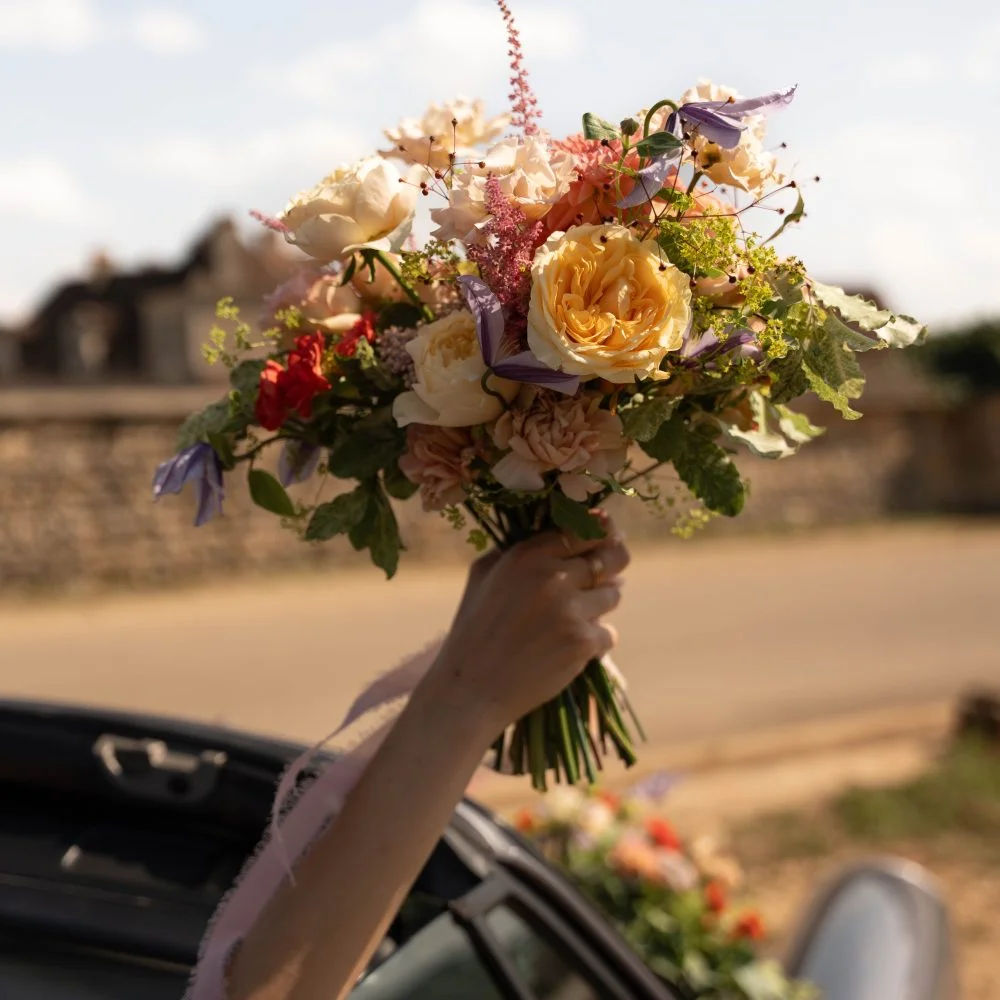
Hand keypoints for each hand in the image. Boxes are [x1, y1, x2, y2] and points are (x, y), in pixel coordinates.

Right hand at [429, 514, 629, 733]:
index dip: (601, 532)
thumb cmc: (473, 630)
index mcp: (528, 555)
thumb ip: (519, 549)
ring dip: (600, 605)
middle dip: (615, 562)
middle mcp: (552, 576)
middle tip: (612, 571)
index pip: (583, 530)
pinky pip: (608, 633)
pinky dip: (595, 641)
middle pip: (611, 557)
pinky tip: (568, 648)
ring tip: (571, 619)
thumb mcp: (484, 575)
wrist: (470, 688)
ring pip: (614, 594)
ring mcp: (570, 610)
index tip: (607, 537)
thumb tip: (564, 536)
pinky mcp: (582, 642)